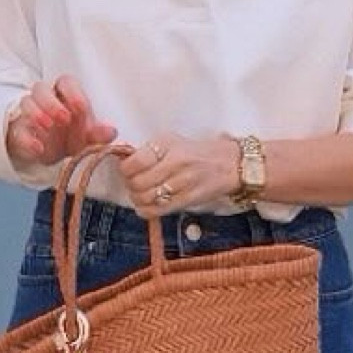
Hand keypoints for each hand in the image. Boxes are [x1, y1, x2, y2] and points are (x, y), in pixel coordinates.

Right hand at [5, 74, 117, 165]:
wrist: (48, 152)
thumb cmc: (70, 136)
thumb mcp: (87, 137)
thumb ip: (98, 134)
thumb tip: (111, 131)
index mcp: (64, 94)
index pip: (66, 82)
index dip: (73, 92)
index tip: (81, 107)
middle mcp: (44, 99)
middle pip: (41, 88)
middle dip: (52, 102)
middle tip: (63, 118)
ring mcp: (28, 114)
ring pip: (26, 102)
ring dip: (36, 113)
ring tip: (48, 126)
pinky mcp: (18, 131)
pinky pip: (18, 130)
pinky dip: (27, 139)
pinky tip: (38, 148)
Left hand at [117, 132, 240, 216]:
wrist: (228, 164)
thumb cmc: (196, 152)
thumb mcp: (172, 142)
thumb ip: (148, 151)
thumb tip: (124, 161)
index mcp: (168, 145)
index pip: (135, 162)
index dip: (125, 169)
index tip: (128, 169)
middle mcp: (175, 163)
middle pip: (138, 183)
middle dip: (131, 185)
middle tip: (134, 183)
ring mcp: (182, 183)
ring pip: (146, 198)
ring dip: (138, 198)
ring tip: (142, 193)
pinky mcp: (187, 200)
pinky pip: (157, 211)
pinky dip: (146, 210)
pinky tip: (147, 205)